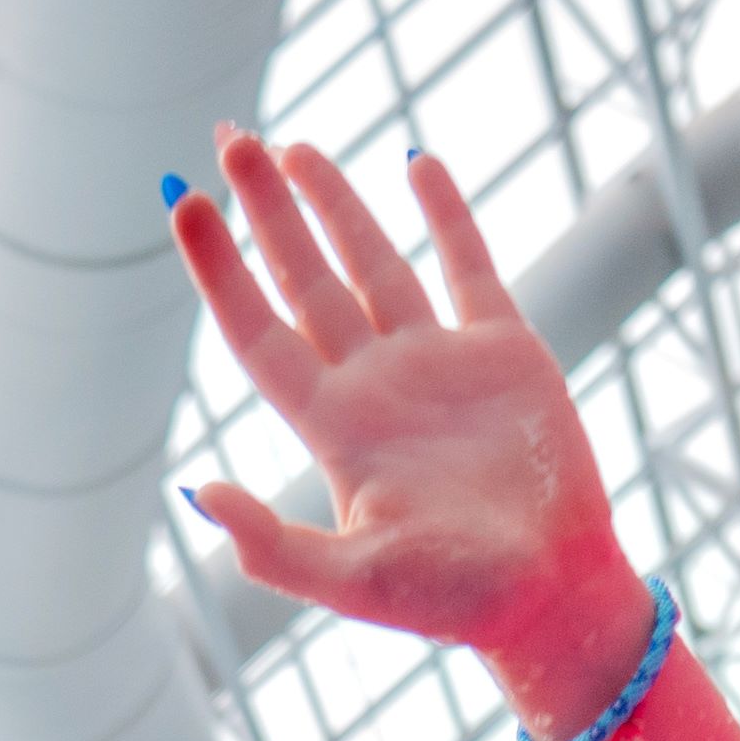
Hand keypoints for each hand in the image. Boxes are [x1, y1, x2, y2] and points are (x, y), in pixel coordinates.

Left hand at [174, 130, 652, 727]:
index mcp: (335, 428)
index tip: (186, 205)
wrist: (553, 598)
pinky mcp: (505, 352)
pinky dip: (445, 214)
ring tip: (294, 148)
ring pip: (371, 263)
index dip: (220, 269)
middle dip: (266, 212)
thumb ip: (273, 546)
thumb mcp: (351, 581)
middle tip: (232, 140)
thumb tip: (199, 492)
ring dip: (335, 204)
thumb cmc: (454, 601)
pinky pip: (467, 267)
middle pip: (304, 279)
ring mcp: (438, 364)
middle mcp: (376, 385)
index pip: (258, 330)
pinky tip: (415, 164)